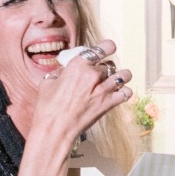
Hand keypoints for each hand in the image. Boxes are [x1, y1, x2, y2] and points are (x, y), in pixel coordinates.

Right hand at [28, 40, 131, 156]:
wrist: (55, 128)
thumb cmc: (48, 106)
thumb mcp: (49, 81)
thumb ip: (61, 71)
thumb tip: (66, 69)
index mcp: (77, 65)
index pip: (100, 49)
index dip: (107, 47)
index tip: (109, 48)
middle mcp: (93, 74)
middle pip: (109, 64)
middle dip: (106, 68)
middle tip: (101, 74)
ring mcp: (103, 89)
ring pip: (124, 75)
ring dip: (121, 75)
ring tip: (117, 79)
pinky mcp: (108, 104)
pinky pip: (126, 92)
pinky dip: (125, 91)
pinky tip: (119, 93)